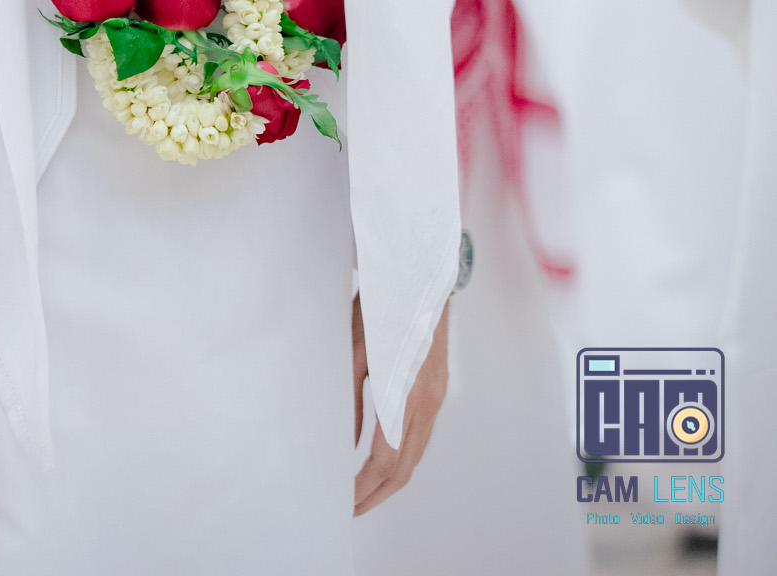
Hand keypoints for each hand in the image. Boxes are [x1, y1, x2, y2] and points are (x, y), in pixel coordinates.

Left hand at [353, 294, 448, 514]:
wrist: (420, 277)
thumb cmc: (383, 306)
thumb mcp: (356, 349)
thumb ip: (353, 398)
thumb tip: (349, 440)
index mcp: (406, 395)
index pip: (385, 460)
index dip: (365, 486)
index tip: (346, 502)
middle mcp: (427, 403)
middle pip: (405, 467)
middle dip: (378, 493)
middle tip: (353, 507)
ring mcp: (436, 397)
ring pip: (415, 454)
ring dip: (392, 479)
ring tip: (365, 490)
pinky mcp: (437, 389)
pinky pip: (421, 435)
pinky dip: (403, 456)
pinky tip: (385, 458)